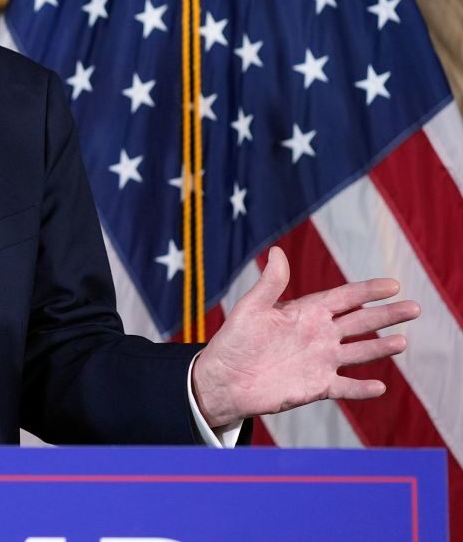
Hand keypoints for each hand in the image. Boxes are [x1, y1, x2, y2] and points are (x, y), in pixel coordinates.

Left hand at [192, 246, 420, 428]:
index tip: (393, 285)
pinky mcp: (317, 386)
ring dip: (381, 348)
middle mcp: (320, 334)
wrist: (224, 379)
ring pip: (359, 352)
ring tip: (403, 342)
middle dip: (387, 315)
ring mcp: (321, 360)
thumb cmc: (234, 340)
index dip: (368, 291)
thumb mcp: (251, 309)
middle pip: (361, 322)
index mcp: (306, 312)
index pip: (344, 298)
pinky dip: (362, 388)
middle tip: (414, 307)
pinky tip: (379, 386)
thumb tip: (276, 252)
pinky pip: (345, 387)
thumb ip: (269, 284)